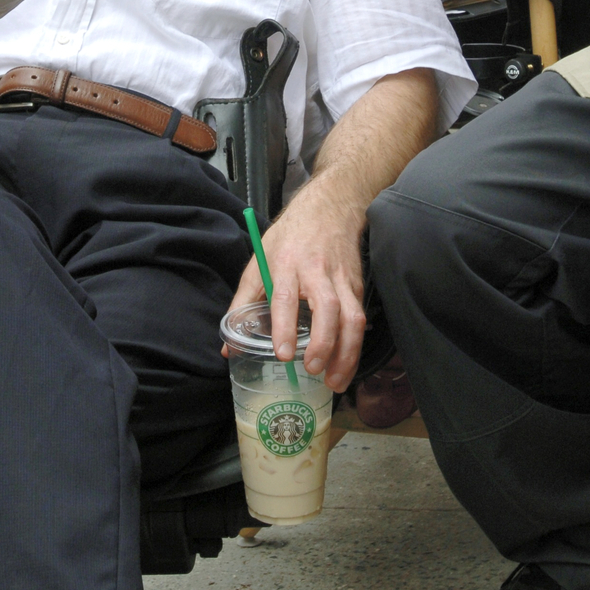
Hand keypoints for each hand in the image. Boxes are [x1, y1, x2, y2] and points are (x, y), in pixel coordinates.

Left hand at [226, 179, 368, 390]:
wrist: (330, 208)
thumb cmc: (289, 237)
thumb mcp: (259, 260)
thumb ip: (243, 302)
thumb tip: (229, 347)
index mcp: (286, 264)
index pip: (285, 298)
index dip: (285, 328)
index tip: (283, 355)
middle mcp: (317, 272)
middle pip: (328, 309)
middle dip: (323, 344)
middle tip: (313, 370)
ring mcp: (342, 279)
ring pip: (352, 317)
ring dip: (347, 352)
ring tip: (335, 381)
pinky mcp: (357, 286)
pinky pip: (360, 319)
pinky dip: (354, 346)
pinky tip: (345, 366)